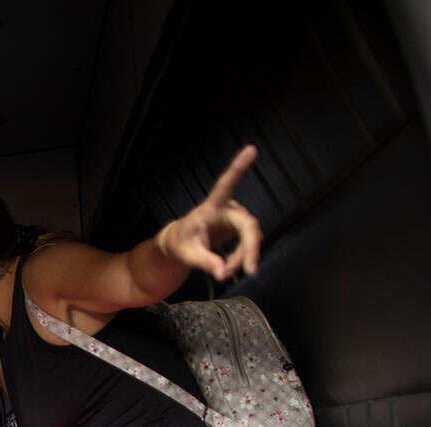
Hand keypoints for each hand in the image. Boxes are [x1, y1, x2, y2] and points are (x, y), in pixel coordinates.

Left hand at [158, 145, 262, 280]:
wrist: (180, 243)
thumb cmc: (180, 244)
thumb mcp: (188, 255)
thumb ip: (205, 262)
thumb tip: (222, 272)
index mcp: (209, 208)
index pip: (224, 186)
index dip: (238, 168)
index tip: (250, 149)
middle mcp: (226, 207)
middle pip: (248, 224)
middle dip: (249, 248)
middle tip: (249, 271)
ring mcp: (235, 216)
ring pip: (250, 236)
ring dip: (241, 256)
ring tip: (224, 272)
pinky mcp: (239, 224)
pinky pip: (248, 241)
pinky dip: (241, 256)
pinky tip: (229, 264)